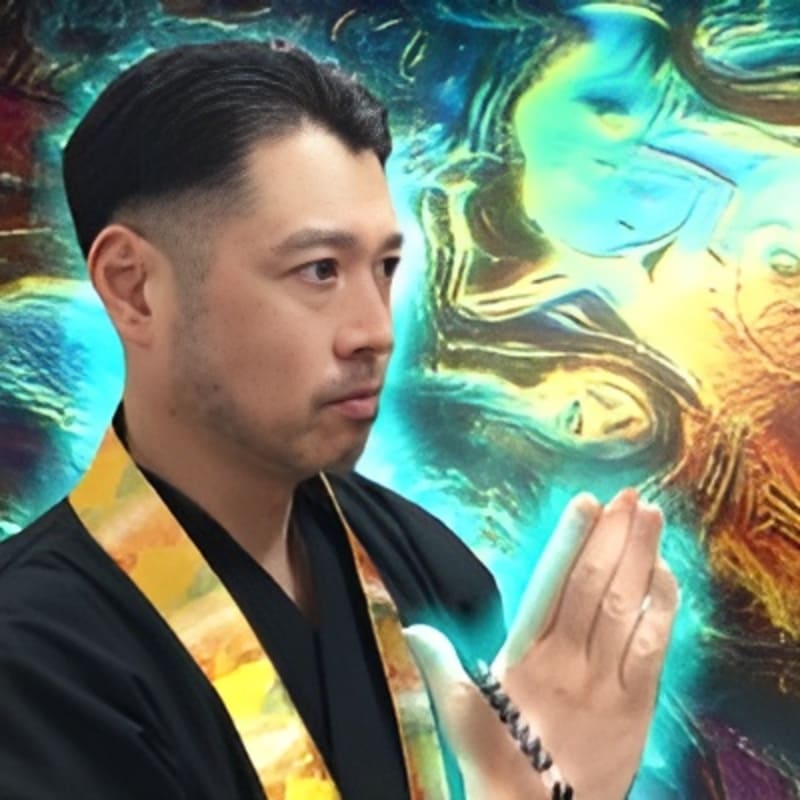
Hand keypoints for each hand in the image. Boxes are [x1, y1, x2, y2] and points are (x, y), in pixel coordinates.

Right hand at [405, 489, 678, 799]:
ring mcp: (605, 683)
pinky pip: (652, 650)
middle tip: (628, 496)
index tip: (584, 503)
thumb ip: (438, 666)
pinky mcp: (635, 706)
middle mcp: (568, 662)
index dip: (569, 542)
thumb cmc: (496, 764)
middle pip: (594, 587)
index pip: (550, 586)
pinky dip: (661, 609)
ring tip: (650, 516)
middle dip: (612, 537)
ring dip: (640, 559)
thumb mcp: (459, 714)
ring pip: (625, 608)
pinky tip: (665, 575)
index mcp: (525, 658)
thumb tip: (411, 626)